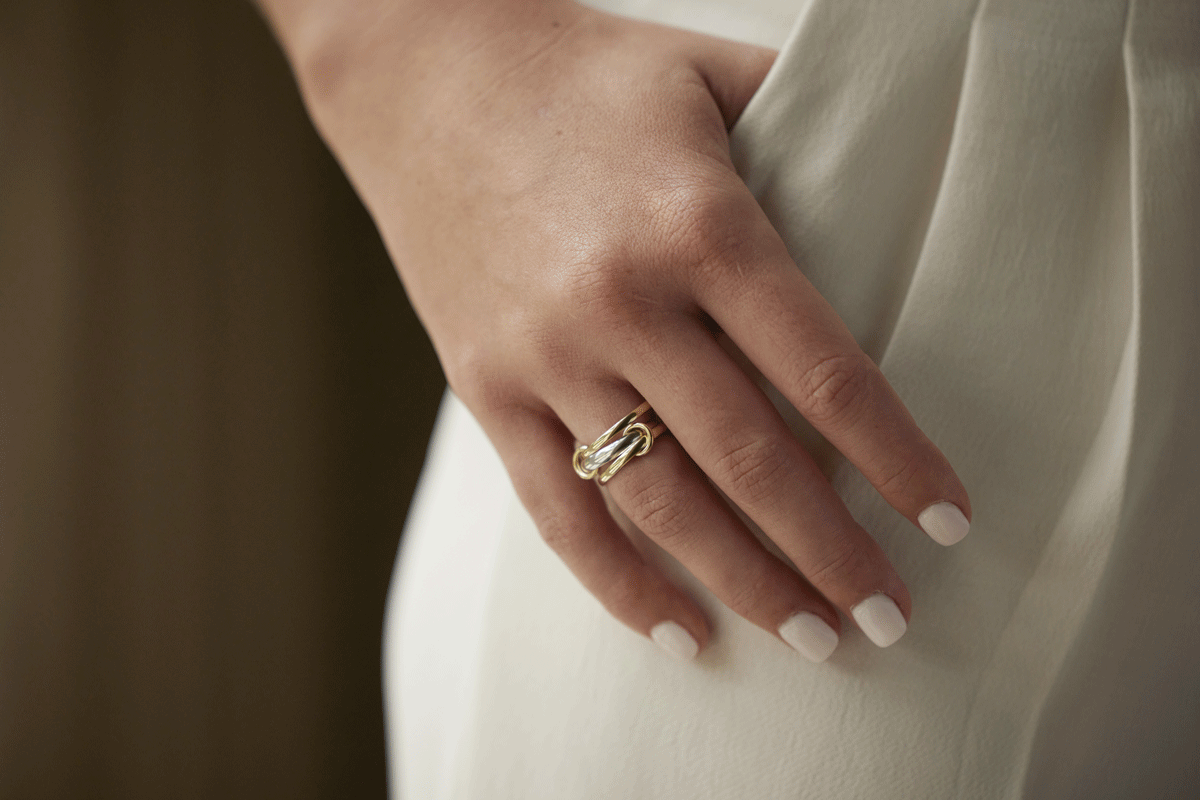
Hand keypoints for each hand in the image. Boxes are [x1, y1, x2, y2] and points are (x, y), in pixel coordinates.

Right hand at [267, 0, 970, 660]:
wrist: (424, 72)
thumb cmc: (584, 73)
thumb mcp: (708, 75)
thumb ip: (807, 128)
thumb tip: (899, 167)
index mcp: (701, 225)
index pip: (826, 374)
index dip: (898, 459)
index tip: (947, 522)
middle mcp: (625, 302)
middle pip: (752, 460)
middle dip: (833, 552)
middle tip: (890, 617)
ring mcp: (547, 354)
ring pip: (661, 502)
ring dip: (746, 583)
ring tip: (813, 638)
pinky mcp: (486, 387)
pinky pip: (558, 511)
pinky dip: (620, 583)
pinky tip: (679, 631)